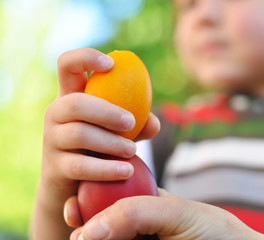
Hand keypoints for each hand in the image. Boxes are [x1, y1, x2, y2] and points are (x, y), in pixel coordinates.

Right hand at [31, 48, 159, 239]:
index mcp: (71, 96)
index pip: (67, 66)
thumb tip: (154, 123)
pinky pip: (80, 166)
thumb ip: (136, 124)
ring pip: (79, 134)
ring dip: (111, 142)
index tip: (111, 64)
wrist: (75, 184)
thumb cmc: (100, 148)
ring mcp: (51, 140)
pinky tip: (127, 171)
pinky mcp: (54, 167)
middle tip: (131, 123)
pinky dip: (107, 168)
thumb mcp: (117, 131)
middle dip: (106, 111)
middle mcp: (56, 114)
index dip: (85, 58)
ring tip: (133, 151)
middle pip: (75, 103)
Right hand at [66, 189, 263, 239]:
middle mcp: (137, 227)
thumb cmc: (214, 230)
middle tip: (76, 231)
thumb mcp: (176, 212)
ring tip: (81, 238)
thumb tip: (89, 230)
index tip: (72, 209)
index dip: (86, 201)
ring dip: (88, 237)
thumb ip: (135, 211)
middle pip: (99, 225)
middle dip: (82, 226)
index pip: (107, 199)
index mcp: (144, 205)